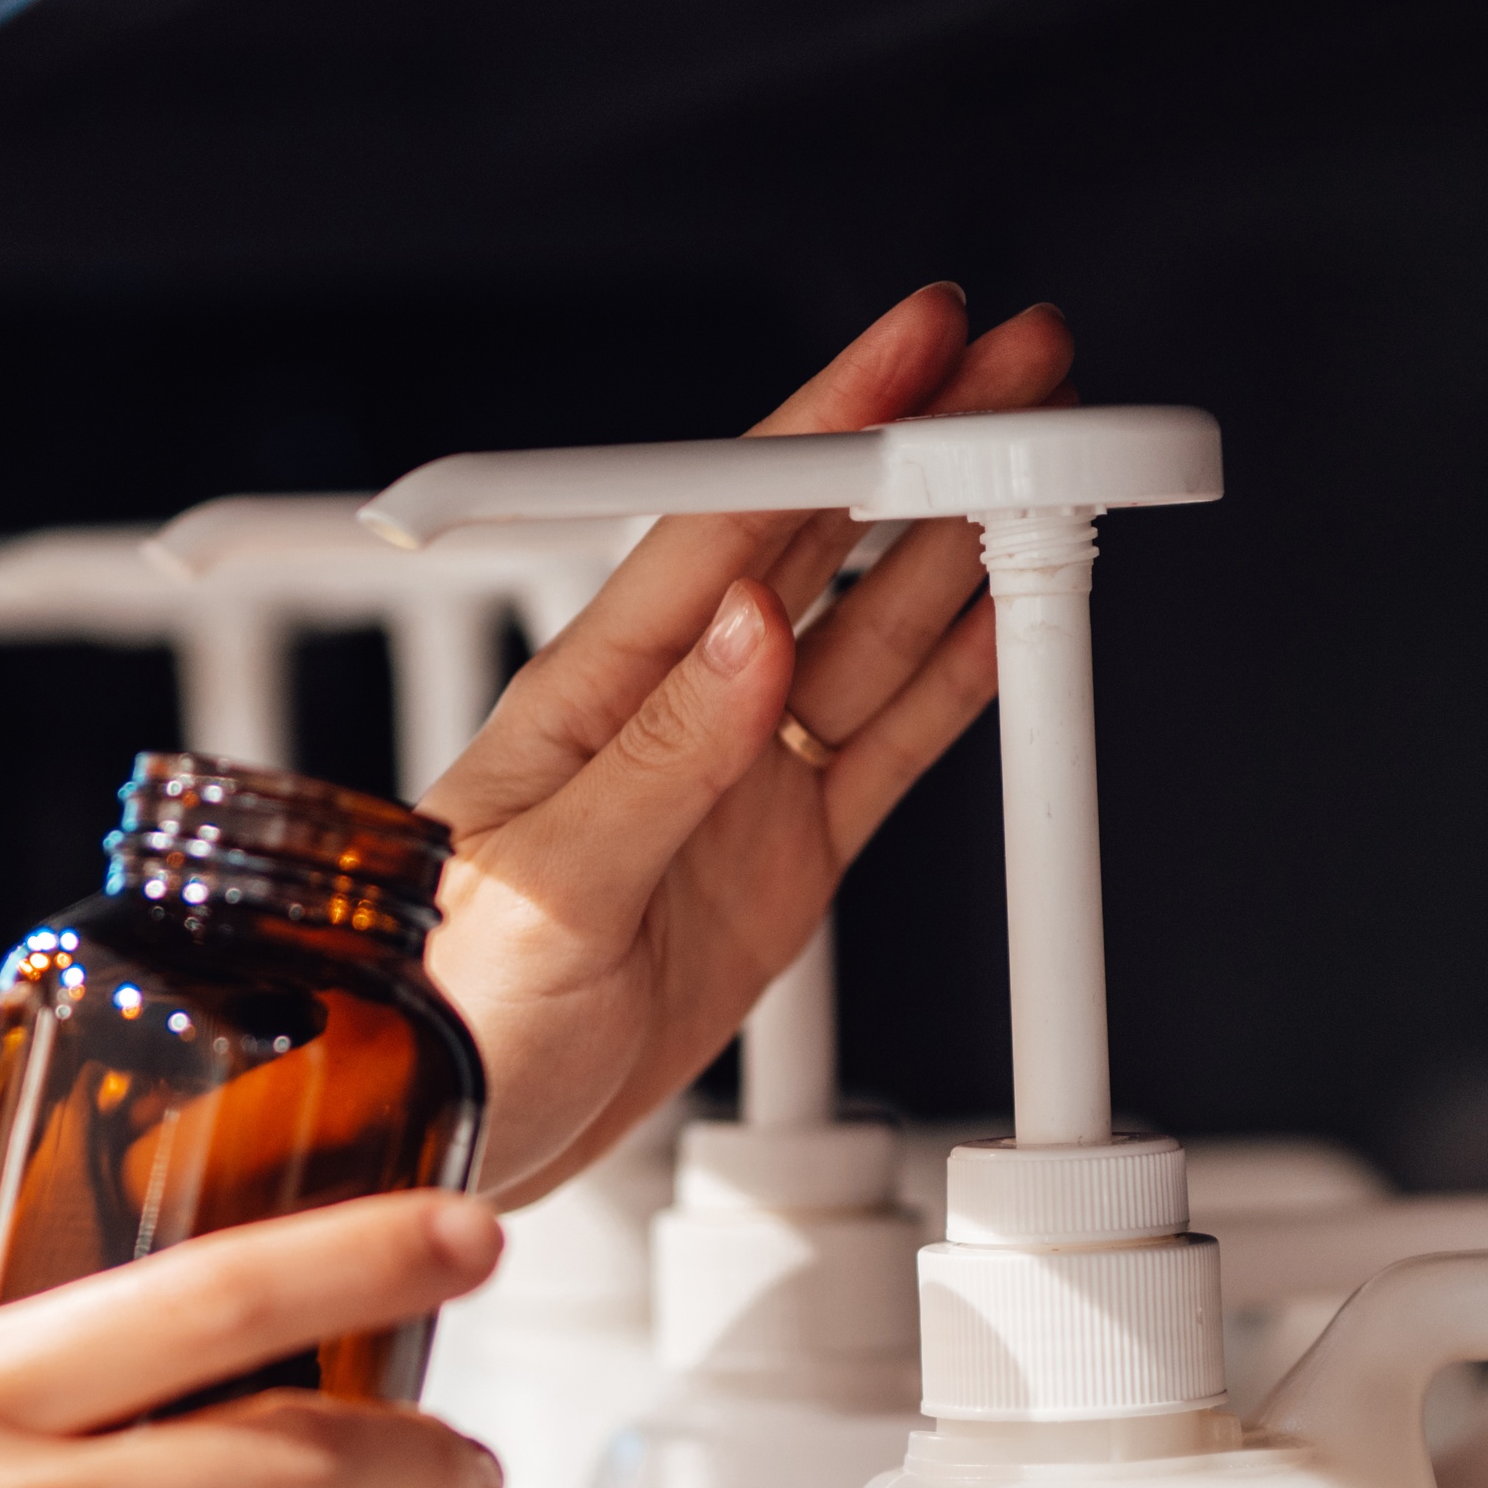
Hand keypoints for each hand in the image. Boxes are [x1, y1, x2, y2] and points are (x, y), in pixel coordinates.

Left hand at [423, 282, 1074, 1199]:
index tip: (914, 352)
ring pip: (868, 639)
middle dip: (920, 453)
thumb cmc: (445, 1013)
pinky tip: (1003, 626)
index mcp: (592, 695)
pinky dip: (951, 687)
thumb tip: (747, 633)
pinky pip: (885, 753)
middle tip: (1018, 374)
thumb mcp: (546, 889)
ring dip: (954, 551)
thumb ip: (657, 761)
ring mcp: (735, 789)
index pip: (729, 526)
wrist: (452, 1135)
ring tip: (1042, 473)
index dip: (831, 427)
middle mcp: (672, 719)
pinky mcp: (779, 864)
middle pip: (818, 551)